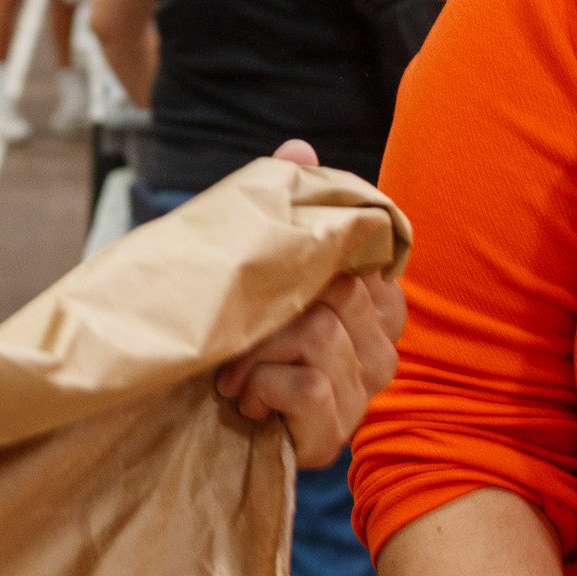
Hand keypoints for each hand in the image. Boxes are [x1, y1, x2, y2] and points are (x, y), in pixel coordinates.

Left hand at [214, 141, 404, 462]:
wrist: (191, 419)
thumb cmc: (235, 338)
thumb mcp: (259, 266)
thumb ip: (289, 206)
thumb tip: (300, 145)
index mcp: (377, 306)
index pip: (369, 259)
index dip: (314, 261)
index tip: (274, 281)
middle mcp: (384, 349)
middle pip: (338, 291)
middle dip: (271, 311)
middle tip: (237, 339)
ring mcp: (365, 394)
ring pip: (320, 333)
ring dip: (257, 352)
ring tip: (235, 375)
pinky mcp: (337, 430)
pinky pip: (310, 383)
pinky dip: (263, 386)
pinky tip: (247, 401)